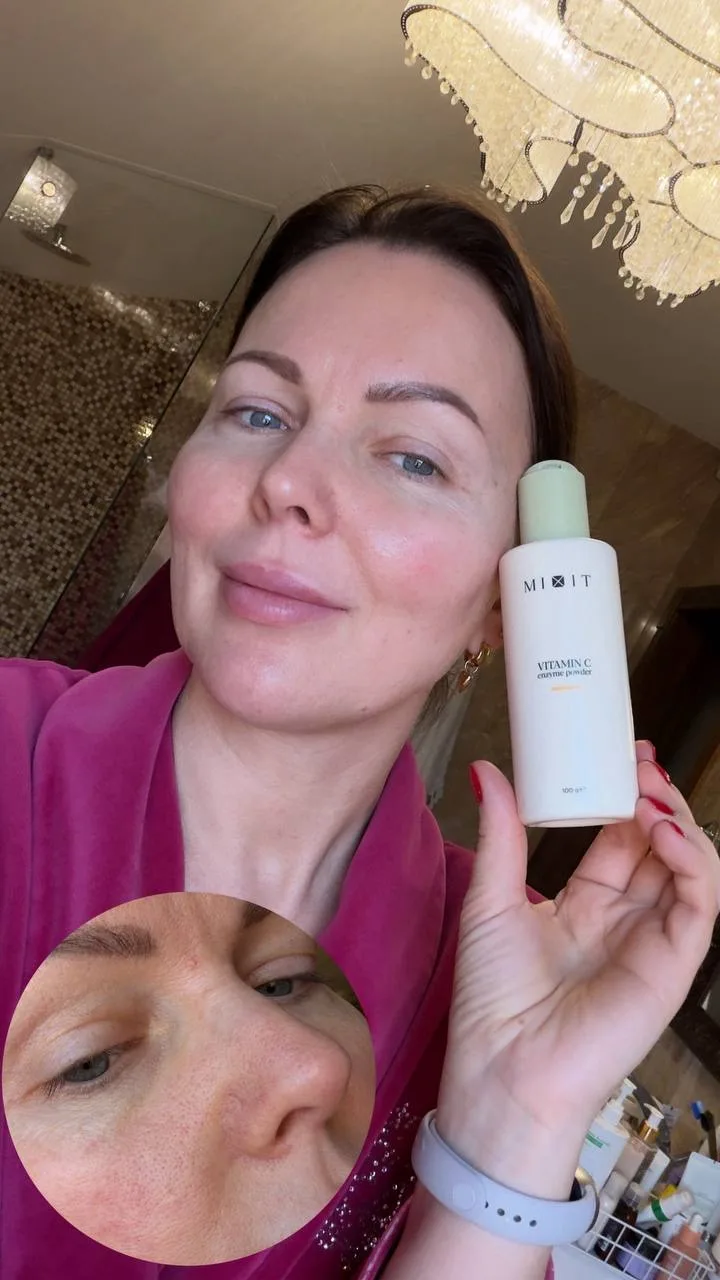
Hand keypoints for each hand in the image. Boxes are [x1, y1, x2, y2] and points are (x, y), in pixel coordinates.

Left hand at [437, 742, 719, 1172]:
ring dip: (678, 823)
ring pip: (691, 868)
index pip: (621, 837)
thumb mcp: (491, 900)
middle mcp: (626, 920)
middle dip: (656, 798)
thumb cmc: (491, 998)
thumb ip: (502, 835)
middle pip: (659, 846)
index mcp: (586, 906)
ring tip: (649, 793)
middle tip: (639, 761)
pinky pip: (700, 905)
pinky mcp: (672, 966)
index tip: (622, 752)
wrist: (503, 1069)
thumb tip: (490, 770)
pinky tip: (661, 832)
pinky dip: (692, 863)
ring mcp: (652, 942)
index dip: (626, 794)